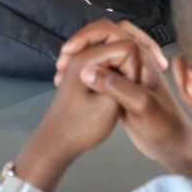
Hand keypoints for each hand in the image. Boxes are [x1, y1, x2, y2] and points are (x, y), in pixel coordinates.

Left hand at [14, 42, 138, 191]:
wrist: (56, 143)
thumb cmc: (81, 128)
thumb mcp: (110, 105)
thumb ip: (125, 82)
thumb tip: (134, 67)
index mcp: (87, 59)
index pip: (127, 48)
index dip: (135, 69)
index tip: (130, 88)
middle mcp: (81, 55)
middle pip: (119, 49)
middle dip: (128, 68)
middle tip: (125, 93)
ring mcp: (80, 64)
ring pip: (113, 58)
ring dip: (121, 73)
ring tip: (118, 95)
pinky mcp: (81, 74)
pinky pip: (104, 66)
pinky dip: (112, 77)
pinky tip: (110, 95)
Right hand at [79, 38, 191, 177]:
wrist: (172, 147)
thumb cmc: (164, 126)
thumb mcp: (141, 106)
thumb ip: (117, 87)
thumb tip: (87, 71)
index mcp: (142, 56)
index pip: (111, 30)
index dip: (87, 36)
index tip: (68, 51)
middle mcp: (135, 59)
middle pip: (104, 37)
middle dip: (83, 43)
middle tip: (65, 58)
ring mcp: (128, 73)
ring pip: (101, 53)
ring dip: (83, 57)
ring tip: (64, 71)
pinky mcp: (122, 87)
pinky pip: (102, 70)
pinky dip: (87, 72)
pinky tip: (75, 84)